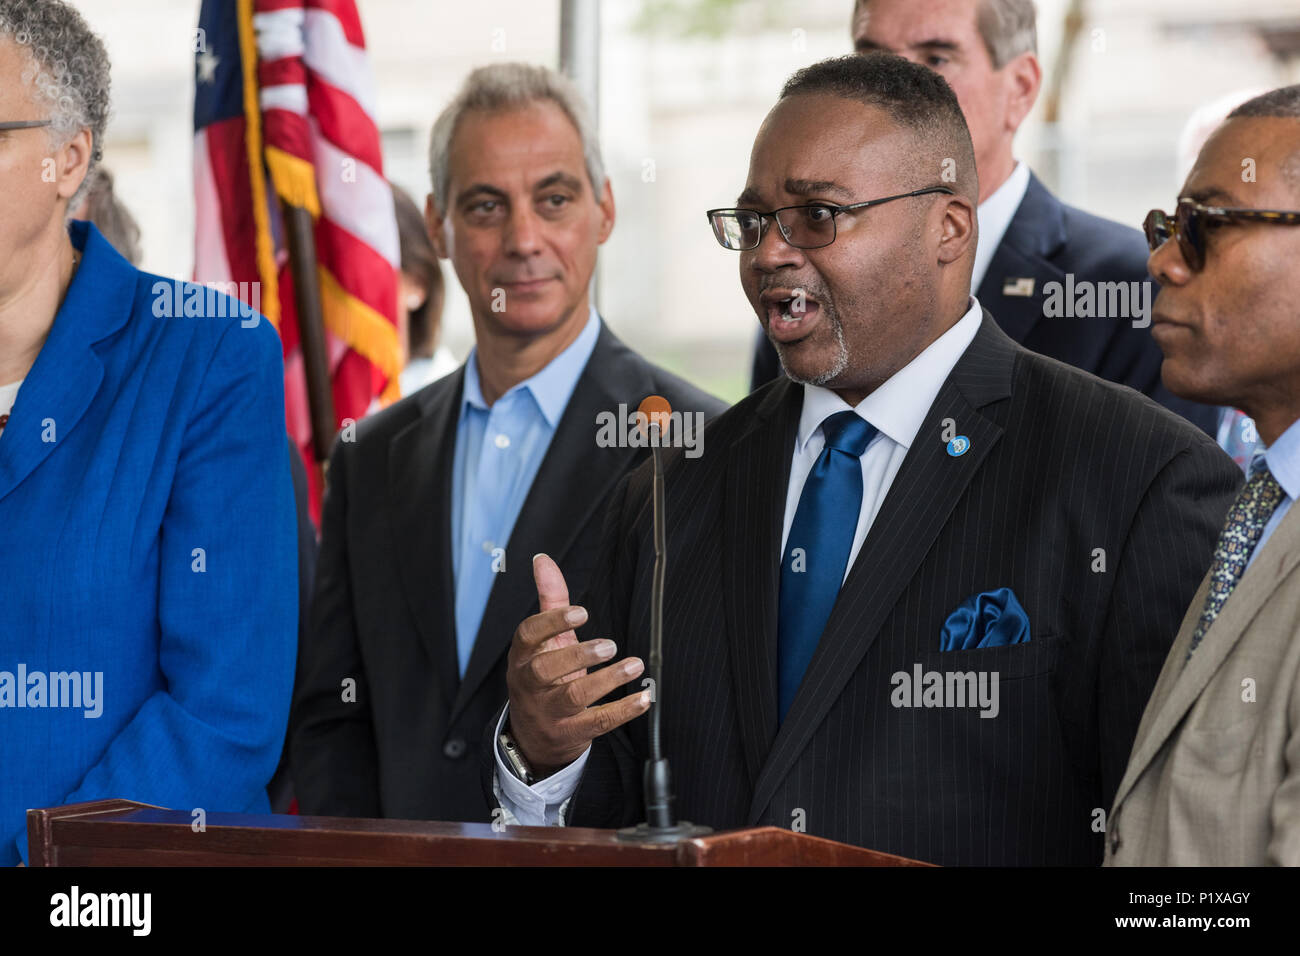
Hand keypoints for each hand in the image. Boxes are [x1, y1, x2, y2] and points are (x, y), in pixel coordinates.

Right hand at [506, 554, 649, 774]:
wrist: (534, 735)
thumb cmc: (543, 676)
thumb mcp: (544, 639)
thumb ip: (549, 599)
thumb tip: (543, 559)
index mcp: (523, 656)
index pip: (528, 636)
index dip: (552, 623)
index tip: (582, 612)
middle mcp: (531, 684)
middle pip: (546, 669)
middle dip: (578, 655)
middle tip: (609, 644)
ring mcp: (549, 711)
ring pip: (573, 697)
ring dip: (606, 680)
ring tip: (634, 665)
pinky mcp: (570, 732)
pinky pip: (597, 722)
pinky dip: (623, 711)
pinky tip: (643, 698)